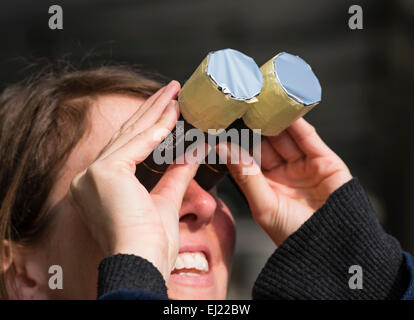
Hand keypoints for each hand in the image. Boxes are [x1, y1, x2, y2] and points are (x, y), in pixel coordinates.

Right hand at [68, 81, 200, 281]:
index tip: (167, 111)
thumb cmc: (150, 245)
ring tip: (174, 93)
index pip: (127, 148)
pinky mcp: (104, 172)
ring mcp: (93, 174)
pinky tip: (173, 112)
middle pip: (127, 136)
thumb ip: (177, 172)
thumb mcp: (166, 199)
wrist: (142, 265)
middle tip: (171, 91)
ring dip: (156, 112)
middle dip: (152, 111)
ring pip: (131, 135)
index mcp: (98, 188)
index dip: (148, 127)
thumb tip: (194, 150)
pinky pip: (137, 144)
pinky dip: (158, 128)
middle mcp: (89, 178)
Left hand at [218, 118, 351, 245]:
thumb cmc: (294, 236)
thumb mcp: (263, 204)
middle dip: (255, 125)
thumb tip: (223, 148)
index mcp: (265, 184)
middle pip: (266, 142)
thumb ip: (245, 174)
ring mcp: (303, 166)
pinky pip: (308, 138)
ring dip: (274, 120)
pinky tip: (285, 110)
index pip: (248, 156)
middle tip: (241, 105)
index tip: (224, 123)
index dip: (237, 140)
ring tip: (260, 102)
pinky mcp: (324, 161)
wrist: (332, 248)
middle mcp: (283, 173)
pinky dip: (297, 124)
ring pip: (286, 137)